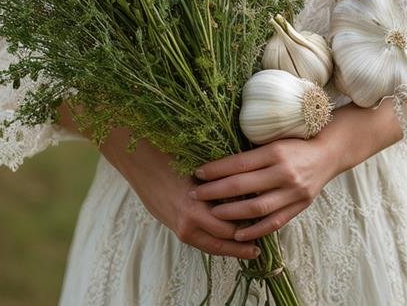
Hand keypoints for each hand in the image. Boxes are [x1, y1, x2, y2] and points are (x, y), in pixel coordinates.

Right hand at [95, 125, 261, 260]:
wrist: (139, 161)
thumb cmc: (171, 158)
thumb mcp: (200, 169)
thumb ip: (222, 183)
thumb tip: (250, 189)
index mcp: (194, 209)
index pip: (230, 227)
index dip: (251, 226)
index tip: (267, 222)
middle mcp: (187, 224)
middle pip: (224, 241)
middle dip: (244, 242)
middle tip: (263, 240)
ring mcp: (179, 228)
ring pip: (212, 247)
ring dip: (231, 248)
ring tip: (250, 249)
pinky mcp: (175, 228)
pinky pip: (201, 243)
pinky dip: (217, 244)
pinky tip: (230, 241)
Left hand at [189, 137, 343, 241]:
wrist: (327, 155)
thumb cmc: (295, 144)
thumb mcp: (273, 141)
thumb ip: (252, 153)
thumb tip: (217, 162)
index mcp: (276, 152)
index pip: (239, 163)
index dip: (216, 170)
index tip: (198, 173)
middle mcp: (285, 172)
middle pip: (243, 186)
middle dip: (215, 191)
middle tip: (195, 194)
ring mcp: (293, 192)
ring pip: (257, 207)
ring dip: (231, 212)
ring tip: (212, 212)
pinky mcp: (299, 206)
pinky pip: (274, 222)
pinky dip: (255, 230)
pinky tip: (238, 233)